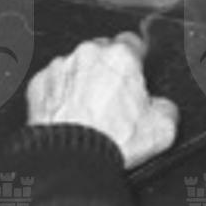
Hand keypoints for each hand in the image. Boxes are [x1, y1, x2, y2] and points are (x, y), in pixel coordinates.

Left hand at [26, 35, 178, 167]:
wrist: (69, 163)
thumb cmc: (111, 143)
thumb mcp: (162, 128)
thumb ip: (167, 106)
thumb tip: (162, 106)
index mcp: (121, 56)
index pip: (133, 42)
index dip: (136, 60)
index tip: (135, 75)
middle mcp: (89, 53)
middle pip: (102, 52)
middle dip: (107, 70)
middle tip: (110, 99)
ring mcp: (60, 68)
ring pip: (75, 65)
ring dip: (81, 81)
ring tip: (85, 112)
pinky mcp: (38, 85)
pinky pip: (52, 83)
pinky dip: (58, 95)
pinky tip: (65, 116)